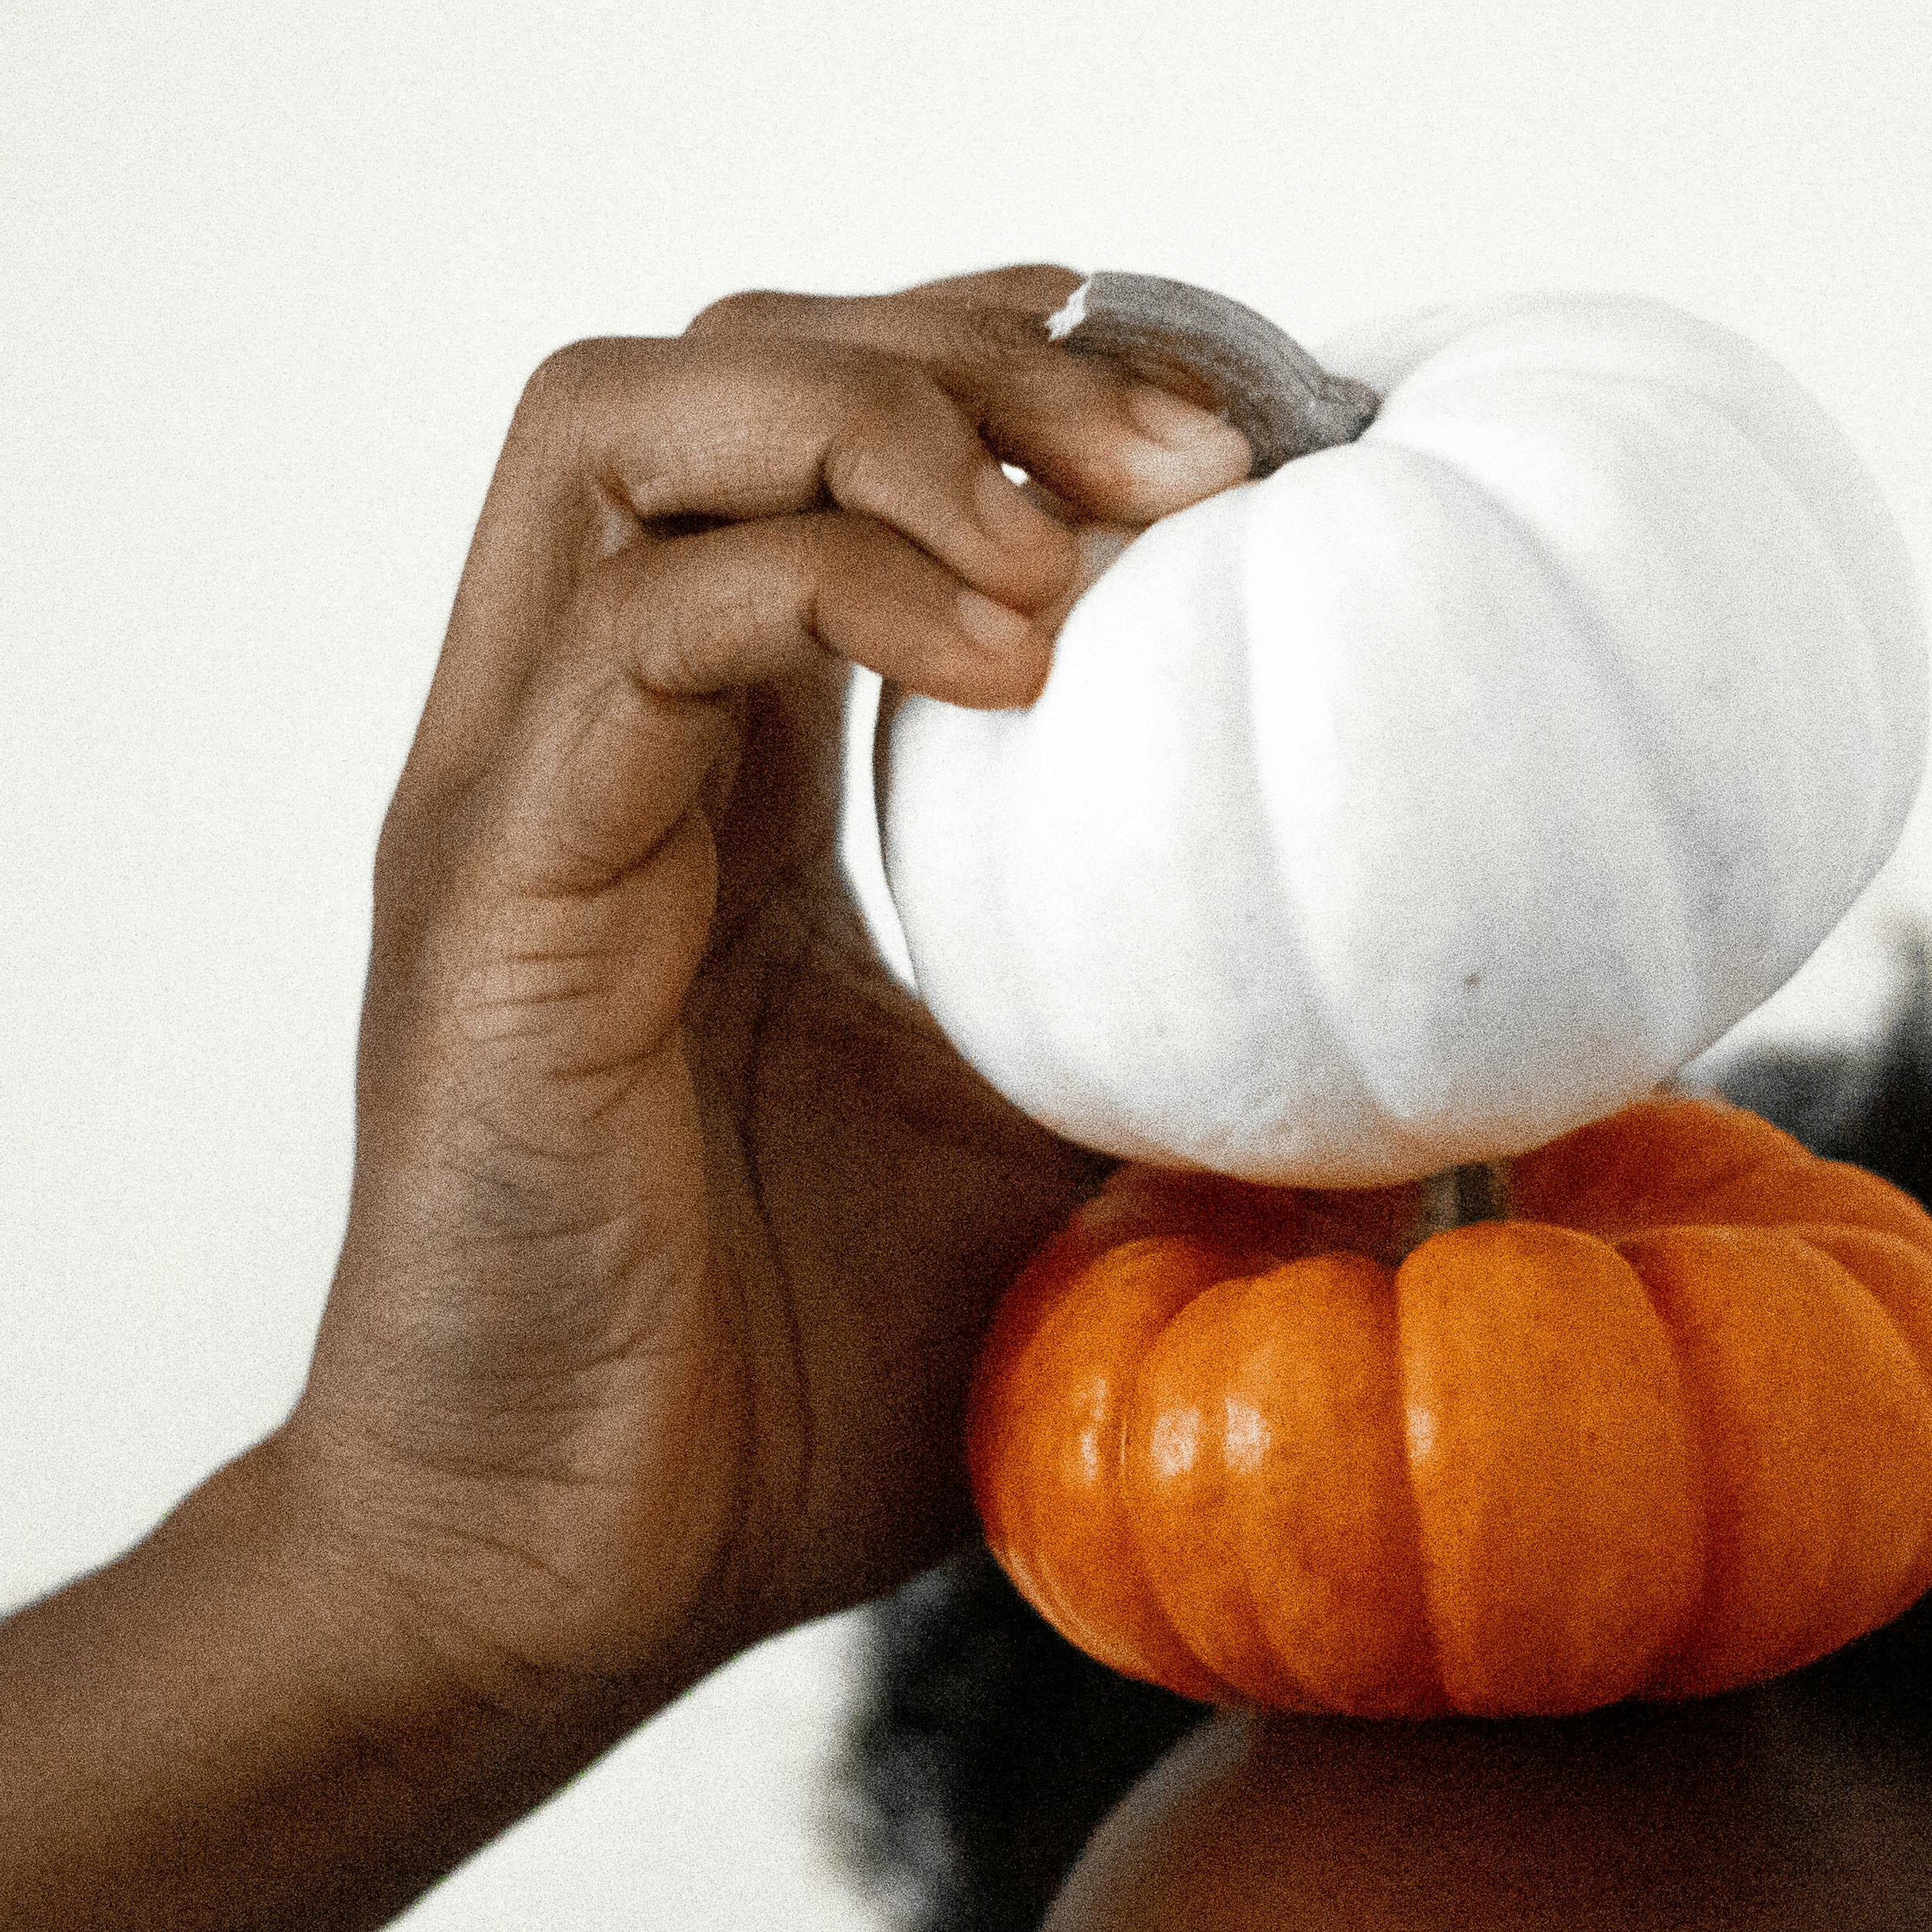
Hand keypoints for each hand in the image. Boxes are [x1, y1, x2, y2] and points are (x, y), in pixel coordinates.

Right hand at [274, 265, 1253, 1732]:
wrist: (561, 1580)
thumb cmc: (778, 1389)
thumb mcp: (1040, 1166)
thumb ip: (1170, 1044)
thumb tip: (1436, 1036)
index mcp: (697, 770)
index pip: (799, 441)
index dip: (984, 365)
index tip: (1194, 406)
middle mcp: (583, 731)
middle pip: (715, 365)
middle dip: (968, 351)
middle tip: (1198, 461)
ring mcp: (519, 788)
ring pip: (628, 424)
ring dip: (887, 418)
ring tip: (1087, 537)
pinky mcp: (496, 883)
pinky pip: (642, 628)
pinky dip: (838, 589)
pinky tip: (1016, 669)